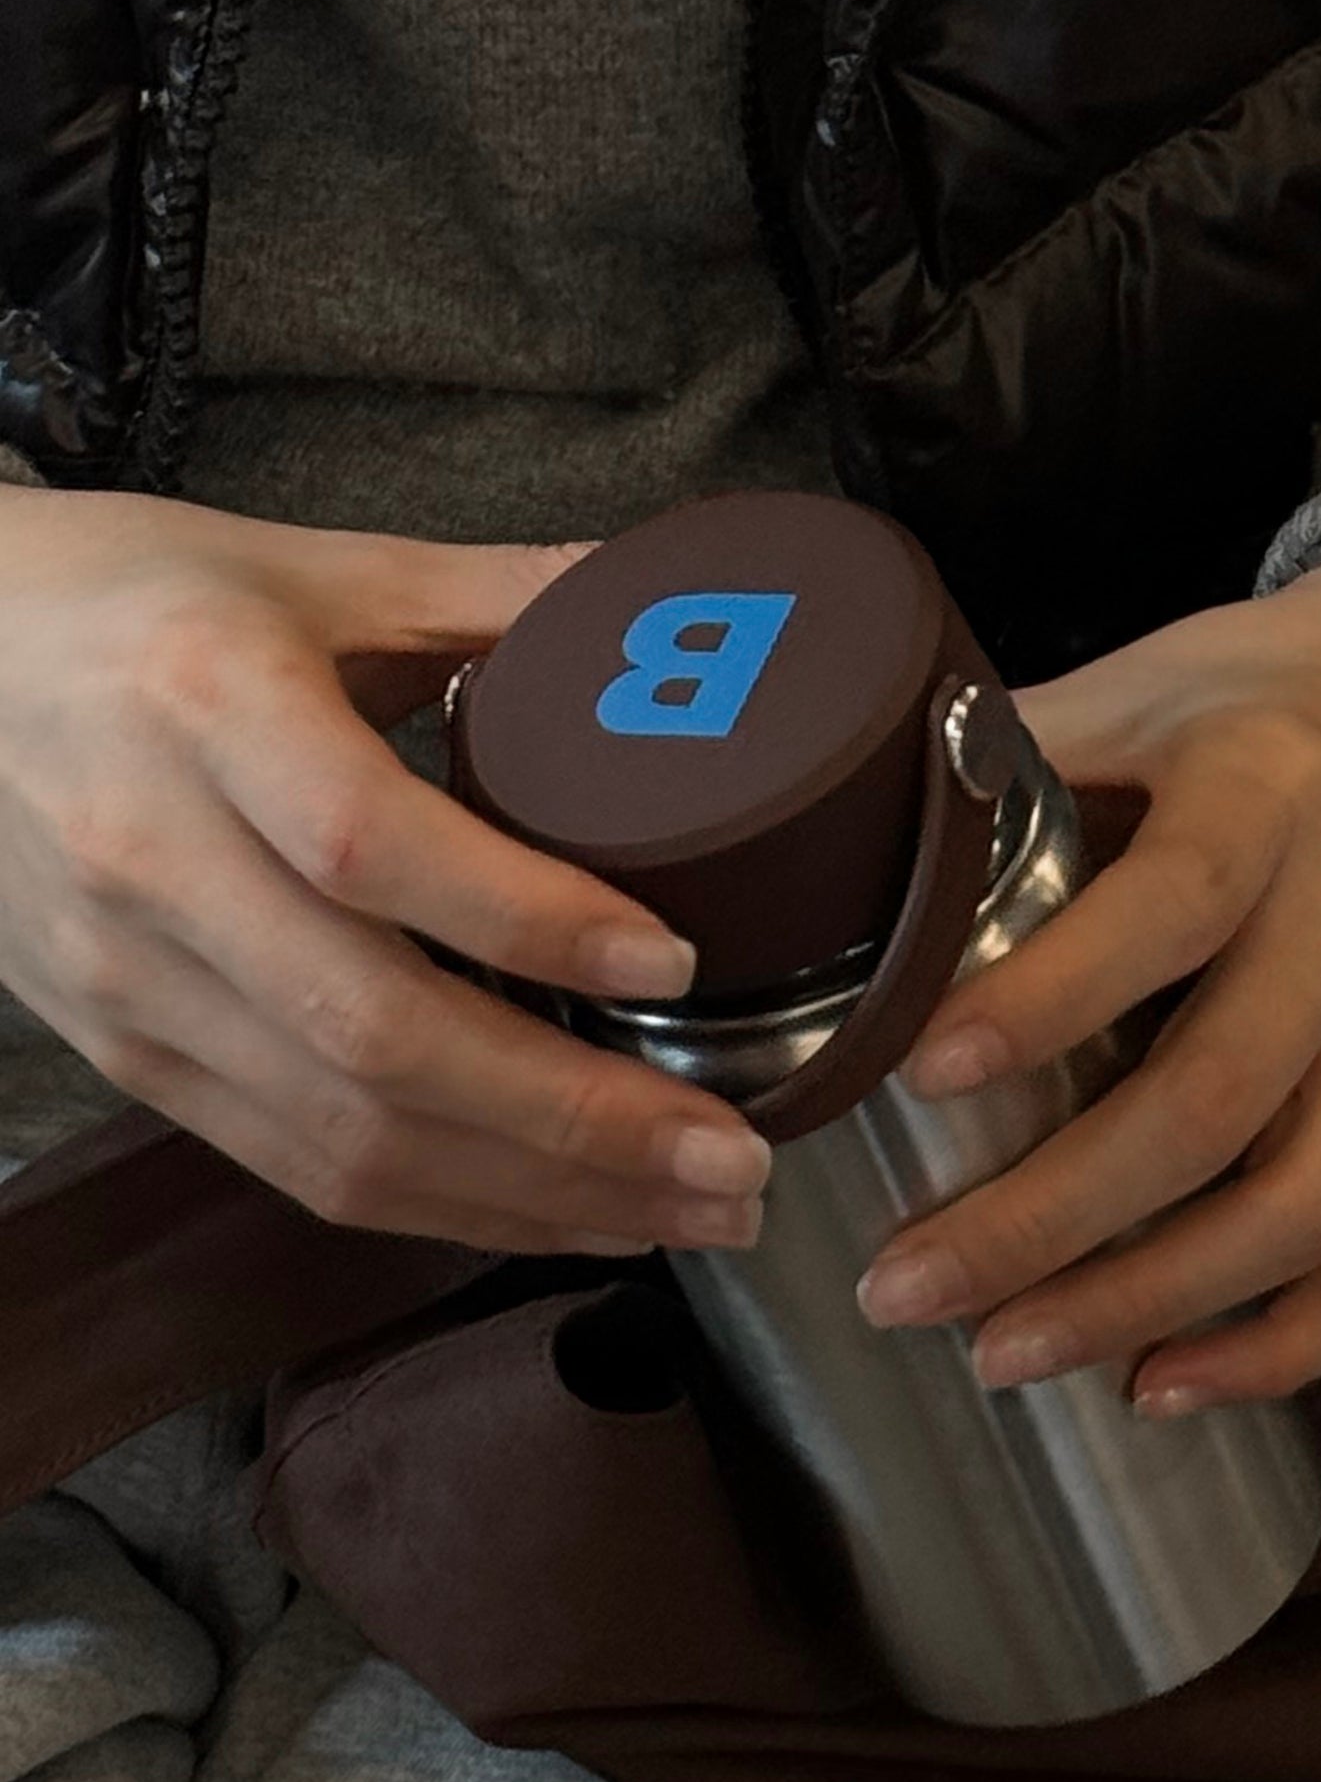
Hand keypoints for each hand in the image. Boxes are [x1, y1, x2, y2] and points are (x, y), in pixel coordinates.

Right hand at [0, 488, 770, 1250]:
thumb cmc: (133, 601)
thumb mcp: (310, 566)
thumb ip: (494, 593)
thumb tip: (674, 607)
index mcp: (204, 709)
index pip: (366, 844)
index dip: (524, 918)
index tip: (671, 961)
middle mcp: (153, 862)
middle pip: (372, 1034)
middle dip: (573, 1120)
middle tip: (730, 1155)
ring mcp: (130, 983)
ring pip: (343, 1134)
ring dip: (534, 1195)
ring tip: (687, 1209)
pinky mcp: (129, 1056)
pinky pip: (297, 1163)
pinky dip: (446, 1206)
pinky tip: (565, 1216)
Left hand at [856, 567, 1320, 1408]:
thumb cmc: (1247, 706)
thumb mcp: (1130, 688)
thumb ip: (998, 761)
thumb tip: (827, 838)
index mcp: (1267, 799)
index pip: (1171, 908)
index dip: (1048, 999)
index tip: (918, 1073)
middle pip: (1220, 1100)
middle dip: (1051, 1217)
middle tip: (901, 1284)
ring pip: (1308, 1206)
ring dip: (1150, 1301)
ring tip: (1001, 1355)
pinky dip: (1286, 1347)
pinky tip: (1160, 1384)